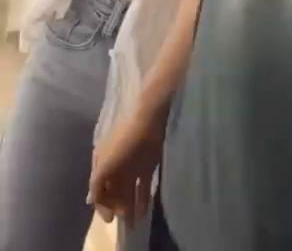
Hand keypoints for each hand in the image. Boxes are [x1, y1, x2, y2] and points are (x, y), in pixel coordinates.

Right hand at [88, 106, 167, 227]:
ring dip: (130, 206)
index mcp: (102, 163)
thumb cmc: (123, 141)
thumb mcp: (105, 162)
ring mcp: (131, 166)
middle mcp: (115, 166)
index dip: (102, 205)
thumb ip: (96, 182)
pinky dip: (142, 199)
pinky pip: (142, 186)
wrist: (148, 121)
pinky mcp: (146, 166)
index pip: (98, 188)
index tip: (109, 219)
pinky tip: (143, 212)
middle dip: (117, 207)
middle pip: (113, 191)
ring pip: (128, 190)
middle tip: (124, 220)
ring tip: (134, 223)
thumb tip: (90, 200)